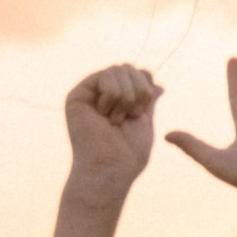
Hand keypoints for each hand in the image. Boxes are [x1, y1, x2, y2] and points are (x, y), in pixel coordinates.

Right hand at [64, 64, 160, 192]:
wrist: (110, 169)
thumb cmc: (128, 154)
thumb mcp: (144, 121)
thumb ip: (147, 99)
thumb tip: (158, 84)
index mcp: (118, 101)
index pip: (137, 73)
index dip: (145, 85)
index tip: (143, 109)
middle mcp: (102, 95)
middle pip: (128, 67)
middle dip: (138, 90)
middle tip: (132, 115)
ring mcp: (89, 94)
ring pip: (118, 69)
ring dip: (126, 97)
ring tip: (116, 120)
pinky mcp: (77, 95)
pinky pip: (105, 76)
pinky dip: (113, 96)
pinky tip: (104, 116)